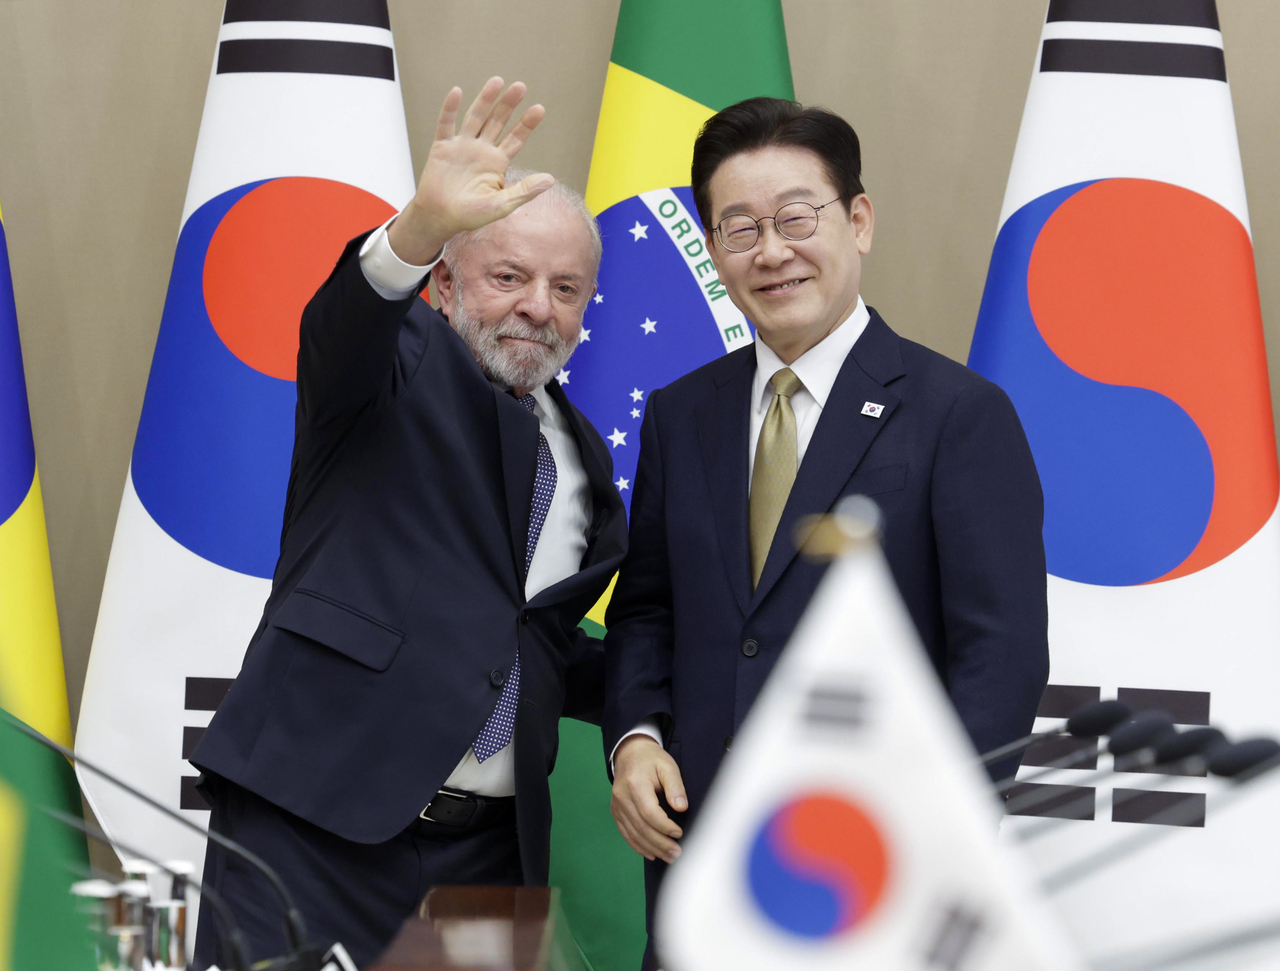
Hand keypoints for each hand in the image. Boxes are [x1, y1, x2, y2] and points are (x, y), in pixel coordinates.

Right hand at [387, 77, 553, 264]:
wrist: (440, 218)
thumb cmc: (470, 215)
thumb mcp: (501, 205)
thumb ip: (524, 191)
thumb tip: (551, 179)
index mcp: (497, 162)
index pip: (515, 139)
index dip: (526, 124)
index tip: (539, 109)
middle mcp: (481, 149)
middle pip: (497, 122)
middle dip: (508, 105)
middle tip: (521, 87)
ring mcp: (461, 146)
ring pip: (475, 117)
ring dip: (485, 100)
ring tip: (497, 81)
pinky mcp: (442, 147)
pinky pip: (446, 125)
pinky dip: (450, 109)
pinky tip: (457, 92)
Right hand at [611, 735, 687, 863]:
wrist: (630, 753)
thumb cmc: (652, 760)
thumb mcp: (668, 766)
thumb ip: (675, 786)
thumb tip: (681, 808)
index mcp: (635, 784)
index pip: (649, 812)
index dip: (664, 826)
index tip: (679, 833)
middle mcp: (622, 797)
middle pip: (641, 827)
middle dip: (660, 843)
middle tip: (677, 853)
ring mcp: (617, 806)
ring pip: (633, 833)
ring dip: (651, 848)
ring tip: (669, 857)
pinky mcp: (616, 812)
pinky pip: (626, 833)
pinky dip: (638, 846)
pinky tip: (652, 853)